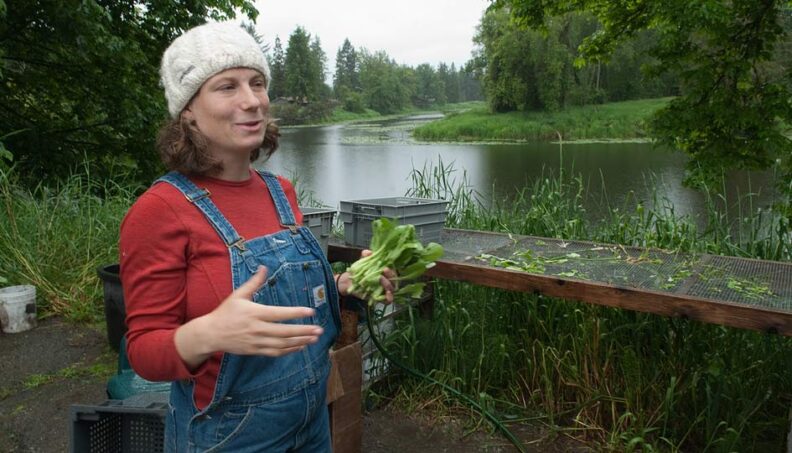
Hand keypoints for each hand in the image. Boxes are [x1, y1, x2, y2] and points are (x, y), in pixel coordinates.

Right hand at [175, 267, 322, 366]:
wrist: (211, 334)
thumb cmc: (226, 312)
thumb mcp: (238, 295)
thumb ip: (254, 282)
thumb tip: (264, 267)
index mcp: (255, 313)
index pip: (279, 313)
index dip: (296, 313)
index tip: (310, 311)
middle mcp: (257, 329)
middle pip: (285, 332)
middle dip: (304, 331)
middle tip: (319, 329)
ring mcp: (257, 342)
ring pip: (282, 344)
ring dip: (300, 342)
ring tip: (314, 338)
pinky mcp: (255, 351)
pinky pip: (276, 352)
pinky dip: (289, 350)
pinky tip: (301, 347)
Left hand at [336, 249, 396, 303]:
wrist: (350, 281)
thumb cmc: (360, 271)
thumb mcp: (362, 261)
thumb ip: (365, 256)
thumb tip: (368, 252)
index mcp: (386, 272)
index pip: (393, 270)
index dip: (391, 269)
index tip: (385, 267)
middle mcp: (387, 281)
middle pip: (394, 279)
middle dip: (390, 276)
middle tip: (382, 272)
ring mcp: (384, 290)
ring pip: (393, 289)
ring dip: (389, 285)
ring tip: (381, 280)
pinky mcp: (380, 299)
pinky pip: (388, 300)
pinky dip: (389, 298)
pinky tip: (387, 294)